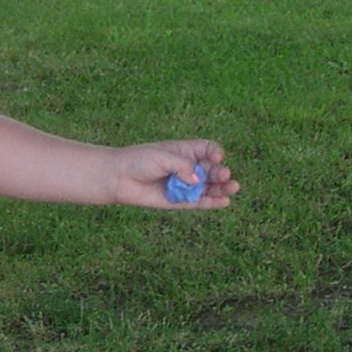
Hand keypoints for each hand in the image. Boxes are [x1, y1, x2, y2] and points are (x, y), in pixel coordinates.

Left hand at [107, 140, 238, 208]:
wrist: (119, 178)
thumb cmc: (138, 161)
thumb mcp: (162, 156)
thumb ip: (182, 167)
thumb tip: (197, 181)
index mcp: (184, 151)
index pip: (208, 149)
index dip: (215, 153)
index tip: (217, 157)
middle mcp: (188, 168)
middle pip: (211, 169)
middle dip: (220, 172)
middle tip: (224, 175)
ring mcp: (184, 185)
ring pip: (208, 187)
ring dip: (221, 188)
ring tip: (233, 188)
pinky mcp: (179, 201)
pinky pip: (199, 202)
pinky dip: (212, 202)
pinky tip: (225, 202)